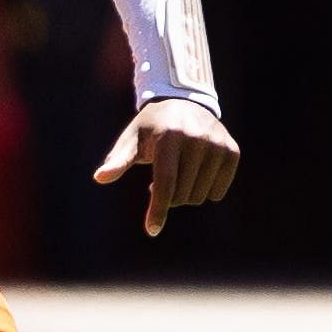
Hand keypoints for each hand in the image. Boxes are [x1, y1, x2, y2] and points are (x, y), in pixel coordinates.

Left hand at [93, 97, 239, 236]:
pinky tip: (197, 172)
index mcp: (169, 136)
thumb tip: (99, 177)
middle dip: (168, 197)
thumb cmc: (152, 126)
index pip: (165, 182)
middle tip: (162, 178)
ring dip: (186, 194)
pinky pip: (218, 193)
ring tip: (179, 173)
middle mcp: (197, 138)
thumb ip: (118, 161)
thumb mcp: (132, 139)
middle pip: (181, 195)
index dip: (158, 209)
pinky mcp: (232, 151)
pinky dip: (205, 191)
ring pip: (200, 197)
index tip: (152, 230)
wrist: (185, 101)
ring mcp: (217, 145)